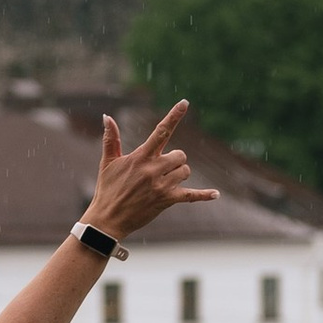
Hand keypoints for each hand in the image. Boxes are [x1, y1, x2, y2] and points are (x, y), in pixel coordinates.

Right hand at [83, 102, 218, 244]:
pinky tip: (216, 194)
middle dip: (175, 160)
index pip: (161, 131)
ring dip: (179, 174)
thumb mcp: (107, 162)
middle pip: (180, 155)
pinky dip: (204, 195)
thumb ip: (111, 138)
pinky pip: (191, 196)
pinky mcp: (167, 200)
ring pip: (185, 171)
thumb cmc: (107, 189)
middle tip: (161, 169)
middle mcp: (153, 169)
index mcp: (140, 156)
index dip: (174, 116)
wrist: (108, 219)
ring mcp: (161, 185)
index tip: (185, 103)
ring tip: (163, 182)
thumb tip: (106, 116)